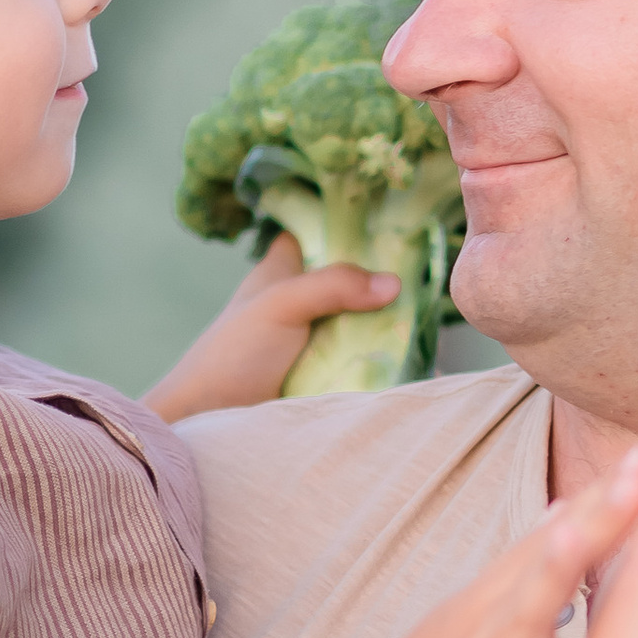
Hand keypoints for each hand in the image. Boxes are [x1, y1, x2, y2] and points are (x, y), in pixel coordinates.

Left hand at [144, 236, 398, 418]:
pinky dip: (379, 351)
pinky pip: (360, 354)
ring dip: (384, 316)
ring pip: (358, 316)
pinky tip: (411, 343)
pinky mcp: (325, 373)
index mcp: (278, 272)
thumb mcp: (281, 304)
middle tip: (422, 263)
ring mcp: (313, 338)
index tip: (380, 213)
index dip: (334, 221)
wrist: (212, 423)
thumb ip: (333, 285)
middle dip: (377, 271)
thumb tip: (394, 284)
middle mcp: (297, 300)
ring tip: (426, 303)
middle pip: (344, 275)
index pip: (307, 232)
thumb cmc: (233, 356)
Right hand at [355, 452, 637, 637]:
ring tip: (593, 534)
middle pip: (549, 557)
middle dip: (598, 512)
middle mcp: (495, 622)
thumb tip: (565, 513)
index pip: (555, 533)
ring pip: (529, 617)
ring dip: (559, 574)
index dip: (600, 494)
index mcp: (498, 596)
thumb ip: (525, 566)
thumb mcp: (477, 612)